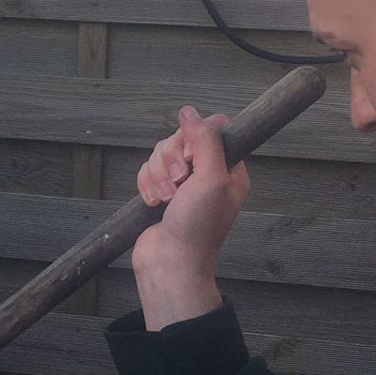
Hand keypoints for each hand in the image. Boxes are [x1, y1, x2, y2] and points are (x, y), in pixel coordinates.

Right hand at [132, 105, 250, 330]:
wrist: (170, 263)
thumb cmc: (197, 227)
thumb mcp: (211, 179)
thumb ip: (205, 140)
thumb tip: (189, 111)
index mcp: (229, 169)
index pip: (211, 129)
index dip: (194, 138)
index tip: (190, 160)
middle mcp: (207, 174)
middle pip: (181, 138)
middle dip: (171, 161)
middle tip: (178, 185)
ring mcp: (183, 184)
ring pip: (160, 153)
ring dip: (158, 176)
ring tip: (165, 200)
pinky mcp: (161, 192)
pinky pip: (147, 169)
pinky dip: (146, 185)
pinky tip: (153, 203)